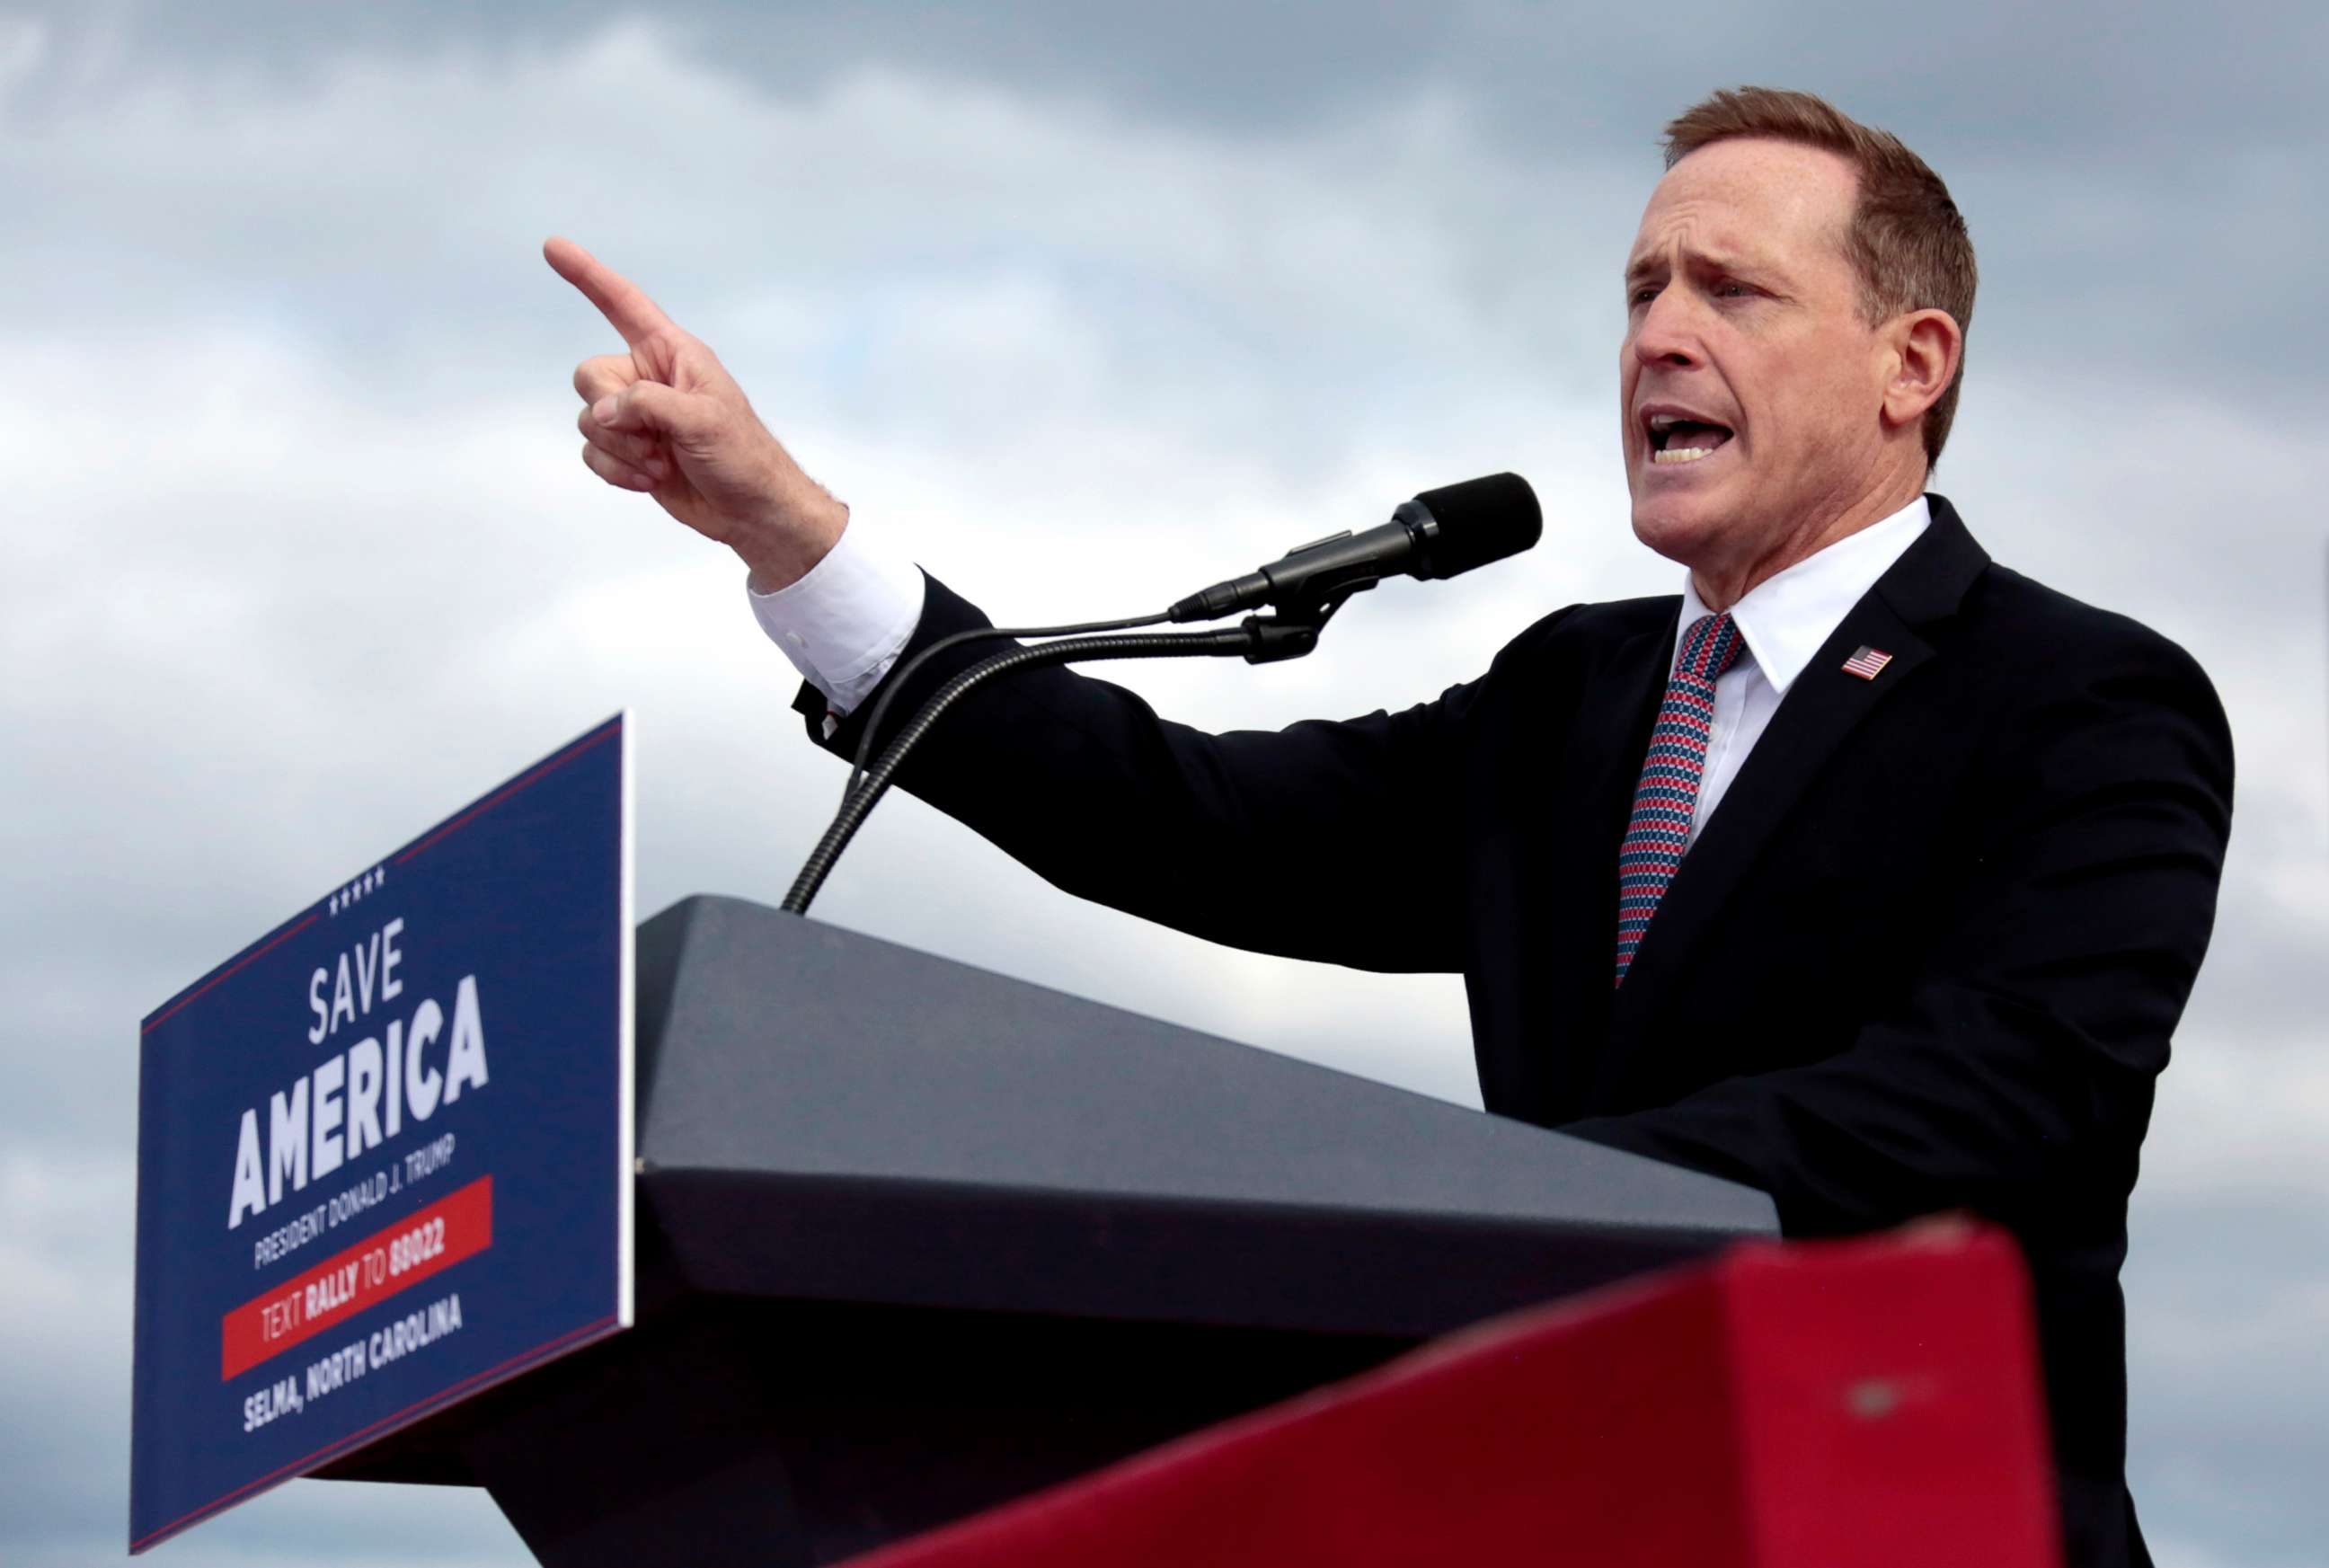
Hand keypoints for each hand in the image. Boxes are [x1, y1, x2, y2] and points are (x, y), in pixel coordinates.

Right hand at [545, 235, 847, 589]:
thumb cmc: (743, 455)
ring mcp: (636, 417)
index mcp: (672, 353)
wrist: (751, 511)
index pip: (623, 303)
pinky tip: (650, 481)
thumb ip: (647, 404)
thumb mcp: (704, 419)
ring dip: (620, 450)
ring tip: (661, 463)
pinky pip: (593, 452)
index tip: (553, 247)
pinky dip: (615, 471)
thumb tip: (601, 412)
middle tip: (654, 440)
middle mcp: (648, 378)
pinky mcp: (628, 452)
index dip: (588, 275)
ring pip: (588, 420)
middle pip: (589, 376)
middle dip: (613, 415)